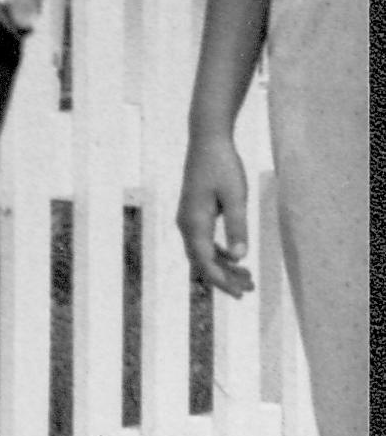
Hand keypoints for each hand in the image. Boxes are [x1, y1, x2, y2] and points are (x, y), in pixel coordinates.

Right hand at [178, 131, 256, 298]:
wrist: (207, 141)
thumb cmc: (223, 166)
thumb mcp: (236, 197)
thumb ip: (237, 226)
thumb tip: (240, 257)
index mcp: (194, 222)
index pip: (205, 261)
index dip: (222, 280)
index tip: (240, 293)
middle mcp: (186, 224)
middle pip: (201, 261)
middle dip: (224, 279)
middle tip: (249, 290)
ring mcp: (188, 219)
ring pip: (202, 253)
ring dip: (222, 267)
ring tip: (247, 277)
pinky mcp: (194, 213)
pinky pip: (203, 242)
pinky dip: (218, 254)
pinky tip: (234, 257)